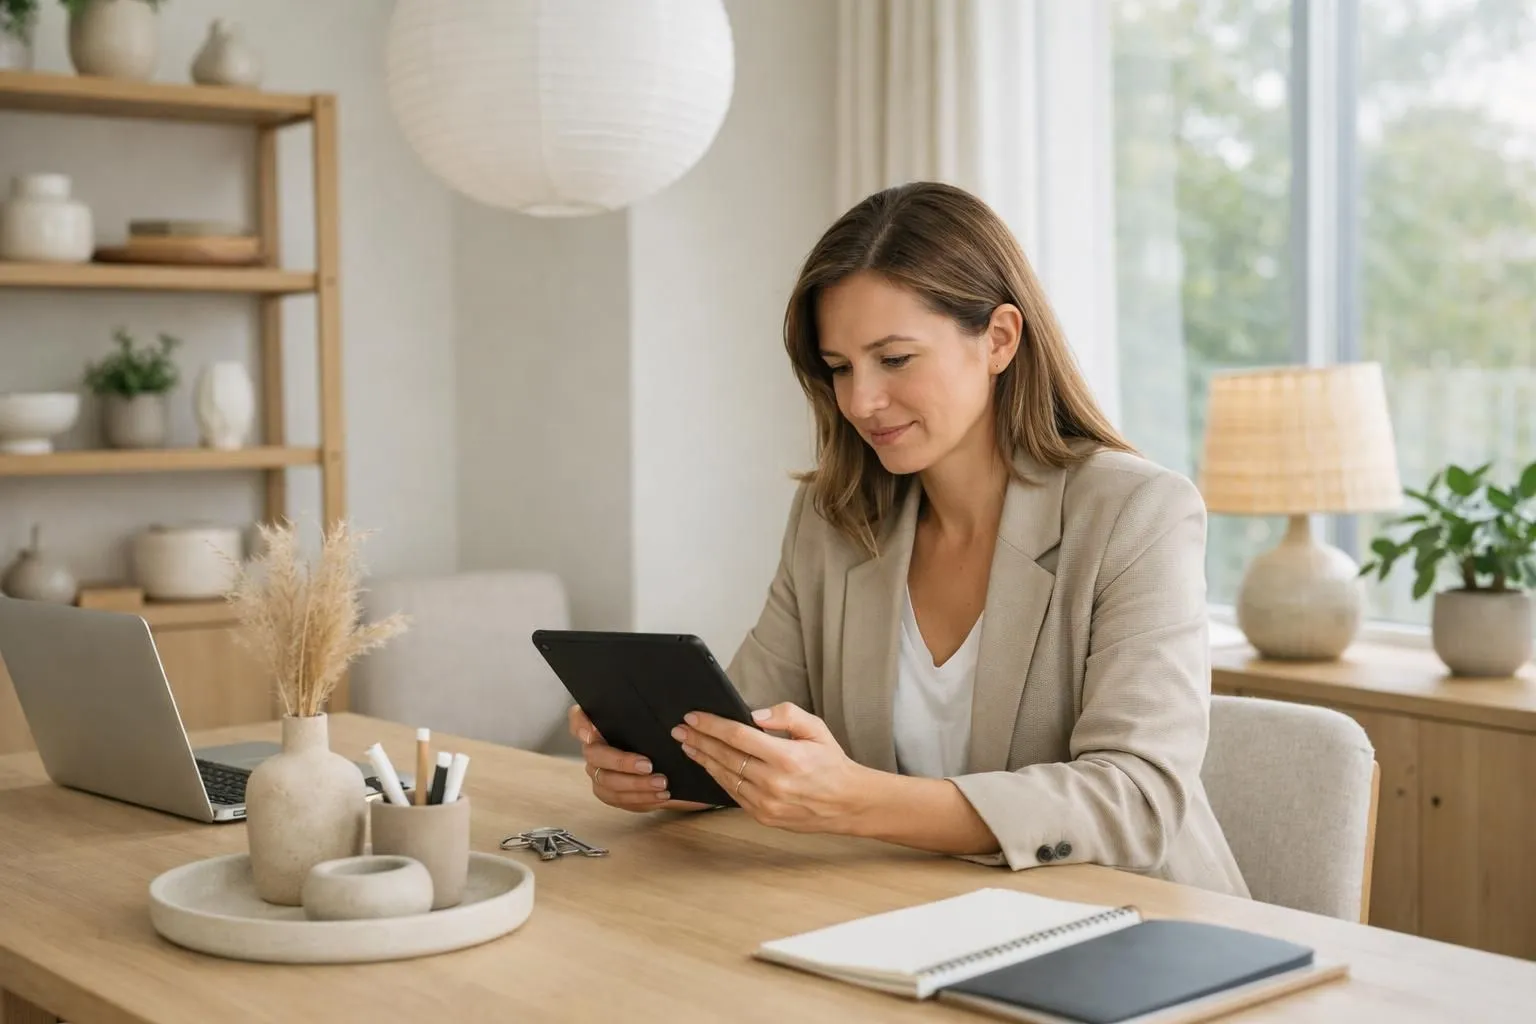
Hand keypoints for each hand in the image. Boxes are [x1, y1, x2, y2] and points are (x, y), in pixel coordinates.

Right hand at [567, 705, 712, 812]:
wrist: (666, 761)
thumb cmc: (654, 735)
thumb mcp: (651, 722)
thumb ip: (641, 712)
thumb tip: (650, 710)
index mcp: (598, 726)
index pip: (579, 720)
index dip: (580, 725)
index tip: (590, 732)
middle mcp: (592, 750)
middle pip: (596, 757)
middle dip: (622, 762)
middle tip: (648, 765)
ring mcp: (598, 773)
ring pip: (608, 783)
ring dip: (636, 786)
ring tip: (662, 784)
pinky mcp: (609, 793)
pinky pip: (620, 800)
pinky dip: (641, 799)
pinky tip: (661, 797)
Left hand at [671, 702, 874, 832]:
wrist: (847, 802)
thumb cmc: (831, 763)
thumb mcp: (816, 728)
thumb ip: (786, 715)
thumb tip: (753, 715)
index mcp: (787, 757)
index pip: (738, 736)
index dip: (712, 725)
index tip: (694, 717)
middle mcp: (774, 782)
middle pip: (725, 757)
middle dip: (699, 740)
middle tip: (680, 729)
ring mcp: (766, 803)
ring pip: (725, 777)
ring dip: (703, 759)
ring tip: (689, 745)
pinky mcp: (763, 816)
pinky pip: (733, 794)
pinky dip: (718, 778)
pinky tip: (709, 765)